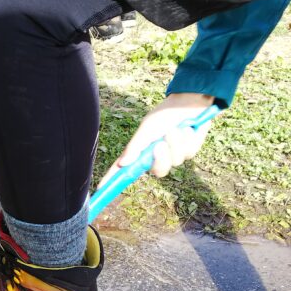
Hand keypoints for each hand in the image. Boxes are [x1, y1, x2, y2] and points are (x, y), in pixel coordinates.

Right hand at [98, 92, 215, 187]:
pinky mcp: (188, 151)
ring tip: (176, 128)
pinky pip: (187, 153)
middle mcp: (156, 156)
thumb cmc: (163, 114)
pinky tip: (188, 129)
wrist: (188, 102)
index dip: (113, 179)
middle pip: (157, 171)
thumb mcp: (147, 128)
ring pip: (175, 162)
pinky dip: (186, 140)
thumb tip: (122, 163)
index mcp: (141, 150)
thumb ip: (135, 146)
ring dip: (175, 144)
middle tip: (160, 144)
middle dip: (160, 159)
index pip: (124, 168)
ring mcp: (173, 155)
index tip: (101, 189)